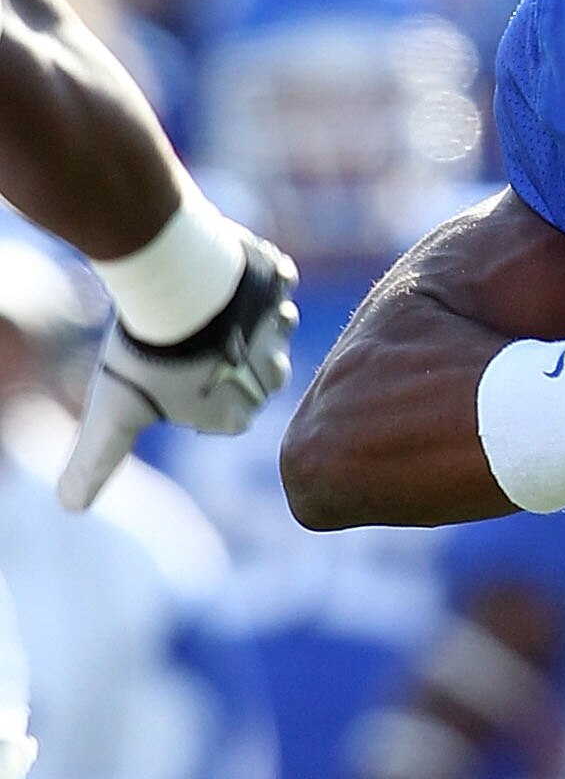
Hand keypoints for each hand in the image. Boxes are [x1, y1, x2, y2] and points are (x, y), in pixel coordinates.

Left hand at [59, 232, 297, 510]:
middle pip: (242, 368)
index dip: (183, 386)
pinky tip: (219, 272)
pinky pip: (272, 282)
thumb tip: (69, 506)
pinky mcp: (281, 284)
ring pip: (262, 324)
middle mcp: (272, 378)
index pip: (214, 406)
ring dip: (235, 316)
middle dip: (215, 354)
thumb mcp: (114, 416)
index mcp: (238, 415)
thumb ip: (97, 462)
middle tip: (175, 334)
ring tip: (197, 303)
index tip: (161, 367)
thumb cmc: (148, 356)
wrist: (176, 285)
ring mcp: (281, 329)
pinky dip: (251, 277)